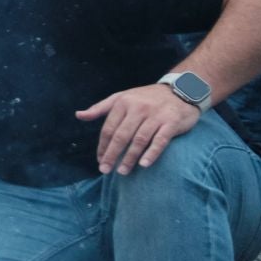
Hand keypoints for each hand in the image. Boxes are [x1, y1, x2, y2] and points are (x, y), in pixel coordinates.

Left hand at [75, 83, 203, 174]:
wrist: (181, 89)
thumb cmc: (146, 98)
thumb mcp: (121, 97)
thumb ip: (100, 108)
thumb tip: (79, 115)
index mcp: (123, 102)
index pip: (109, 128)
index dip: (103, 146)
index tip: (99, 160)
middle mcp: (138, 108)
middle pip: (121, 136)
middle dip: (112, 155)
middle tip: (105, 170)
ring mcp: (156, 115)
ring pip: (139, 140)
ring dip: (129, 158)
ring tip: (122, 171)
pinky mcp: (171, 122)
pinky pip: (160, 140)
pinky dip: (151, 153)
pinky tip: (143, 165)